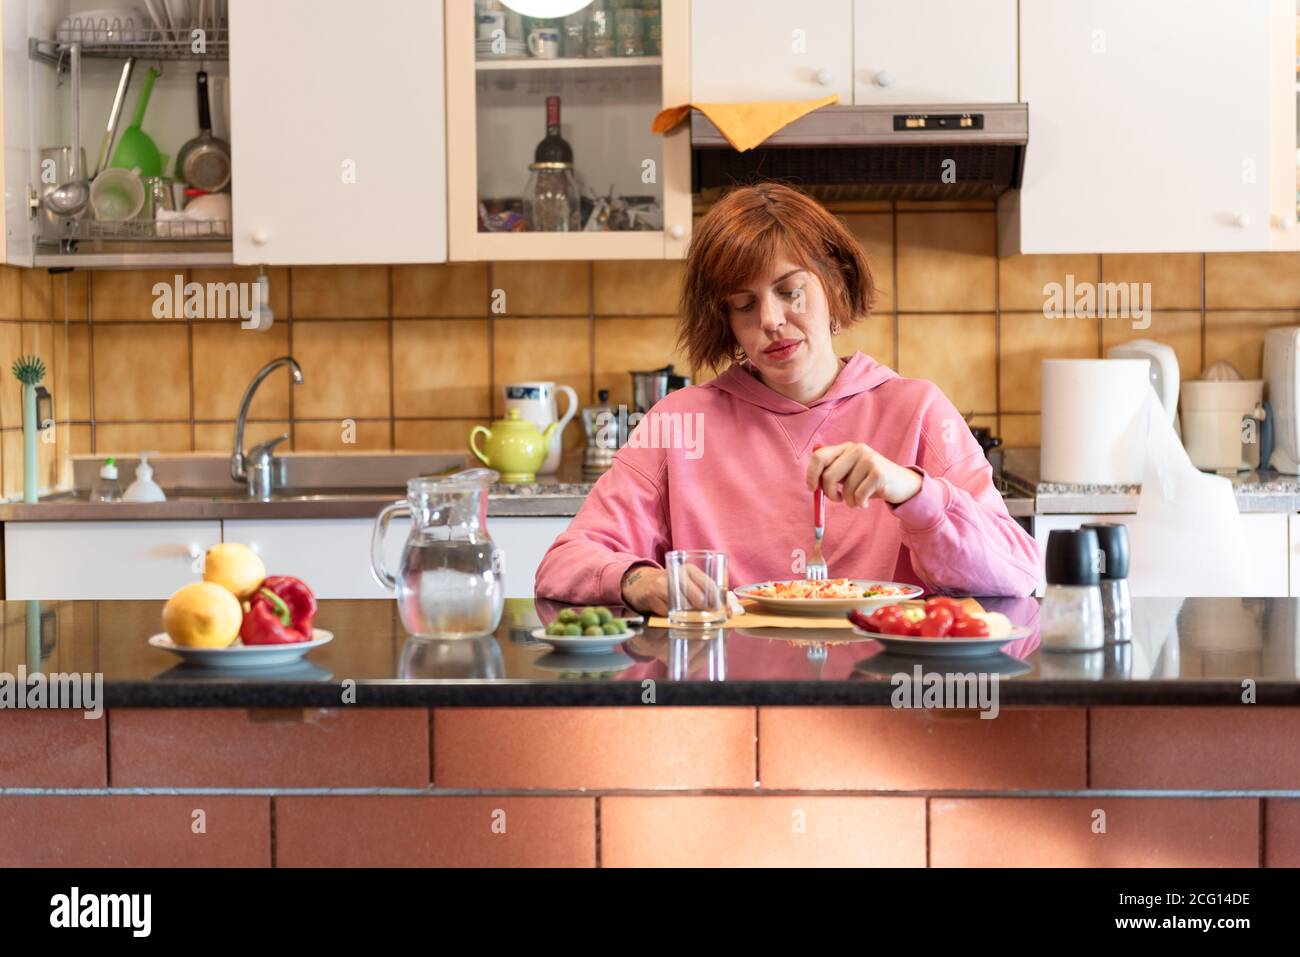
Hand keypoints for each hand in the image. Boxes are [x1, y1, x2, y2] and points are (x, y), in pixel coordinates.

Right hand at [620, 563, 725, 616]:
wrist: (642, 584)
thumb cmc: (671, 586)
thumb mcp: (687, 583)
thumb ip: (705, 592)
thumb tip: (732, 610)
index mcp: (690, 569)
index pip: (709, 585)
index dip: (719, 601)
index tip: (726, 613)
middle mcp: (678, 573)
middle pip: (699, 598)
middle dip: (707, 613)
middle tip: (711, 622)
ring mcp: (665, 583)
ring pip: (685, 607)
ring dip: (693, 619)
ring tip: (697, 624)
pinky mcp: (653, 594)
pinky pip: (670, 612)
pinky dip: (676, 619)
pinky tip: (679, 621)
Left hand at [806, 442, 922, 507]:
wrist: (902, 484)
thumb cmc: (870, 481)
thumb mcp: (850, 474)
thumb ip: (832, 473)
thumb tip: (812, 483)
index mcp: (846, 448)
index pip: (819, 457)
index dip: (811, 474)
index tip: (812, 489)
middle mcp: (857, 449)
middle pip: (828, 476)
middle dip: (829, 494)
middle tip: (838, 499)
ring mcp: (868, 459)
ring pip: (845, 489)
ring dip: (849, 502)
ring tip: (858, 501)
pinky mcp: (878, 473)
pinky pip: (858, 495)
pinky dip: (860, 504)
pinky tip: (866, 502)